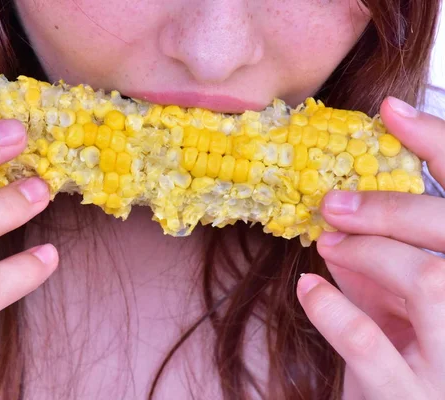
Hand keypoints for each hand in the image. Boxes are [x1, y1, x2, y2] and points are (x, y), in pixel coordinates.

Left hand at [297, 97, 444, 399]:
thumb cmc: (412, 368)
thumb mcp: (402, 312)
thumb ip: (383, 267)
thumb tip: (343, 220)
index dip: (441, 144)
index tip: (391, 111)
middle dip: (388, 208)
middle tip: (333, 204)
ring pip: (427, 277)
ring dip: (367, 252)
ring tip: (329, 244)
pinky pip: (370, 342)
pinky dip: (332, 307)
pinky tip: (309, 289)